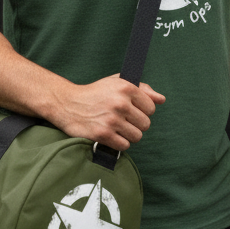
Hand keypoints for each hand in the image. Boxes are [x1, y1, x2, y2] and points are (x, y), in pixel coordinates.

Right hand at [49, 75, 163, 150]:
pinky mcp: (103, 134)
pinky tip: (110, 135)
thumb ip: (142, 89)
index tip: (131, 111)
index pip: (151, 108)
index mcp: (127, 87)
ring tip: (116, 128)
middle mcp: (121, 103)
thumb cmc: (96, 93)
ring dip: (128, 135)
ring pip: (137, 137)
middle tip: (122, 121)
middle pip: (145, 124)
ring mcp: (112, 119)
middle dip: (136, 124)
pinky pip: (124, 146)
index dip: (142, 111)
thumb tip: (161, 99)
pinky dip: (119, 143)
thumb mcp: (118, 83)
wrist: (68, 103)